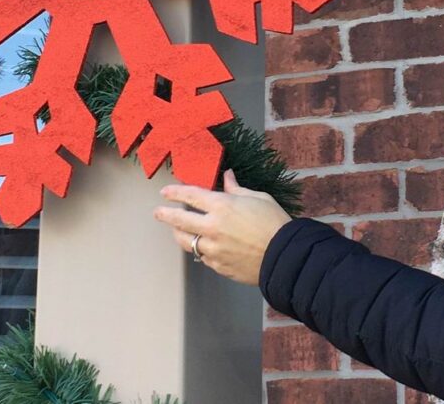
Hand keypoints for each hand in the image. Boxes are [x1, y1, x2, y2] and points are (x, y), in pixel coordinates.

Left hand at [152, 169, 292, 284]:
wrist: (285, 255)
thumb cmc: (274, 223)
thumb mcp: (258, 197)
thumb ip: (236, 189)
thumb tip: (228, 176)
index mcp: (222, 206)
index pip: (190, 195)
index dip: (175, 192)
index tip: (166, 192)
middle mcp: (213, 227)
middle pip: (179, 220)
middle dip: (165, 214)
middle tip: (158, 212)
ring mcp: (213, 248)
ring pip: (185, 241)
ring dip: (178, 234)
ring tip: (177, 230)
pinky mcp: (218, 265)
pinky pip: (202, 256)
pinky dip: (200, 250)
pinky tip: (202, 246)